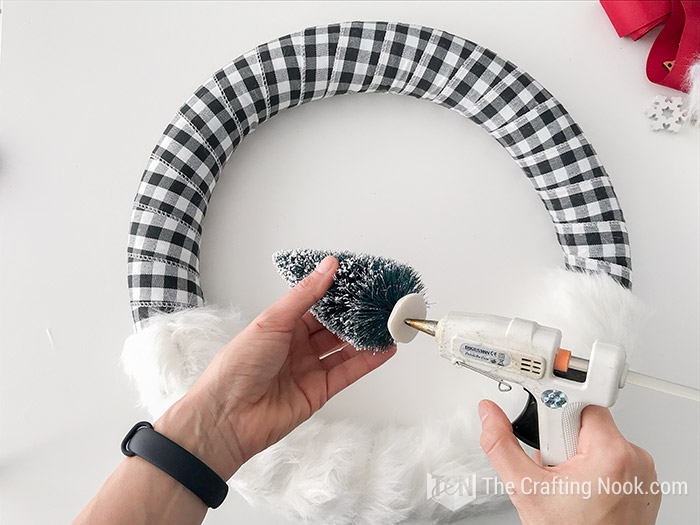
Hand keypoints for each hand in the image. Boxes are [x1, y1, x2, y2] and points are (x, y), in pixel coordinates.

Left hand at [157, 256, 395, 478]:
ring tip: (390, 323)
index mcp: (282, 326)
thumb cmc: (239, 365)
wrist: (228, 417)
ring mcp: (309, 369)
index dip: (338, 294)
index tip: (362, 281)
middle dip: (357, 316)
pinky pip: (348, 372)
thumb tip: (328, 266)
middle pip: (334, 328)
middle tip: (382, 302)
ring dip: (366, 337)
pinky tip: (385, 349)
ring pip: (344, 349)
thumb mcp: (272, 321)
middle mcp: (297, 346)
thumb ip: (305, 295)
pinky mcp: (320, 391)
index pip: (317, 305)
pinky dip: (368, 361)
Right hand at [478, 400, 660, 524]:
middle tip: (553, 467)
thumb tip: (489, 414)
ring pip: (598, 440)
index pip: (577, 402)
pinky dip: (595, 468)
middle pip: (585, 421)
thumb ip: (501, 445)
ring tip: (567, 483)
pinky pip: (613, 458)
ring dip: (577, 454)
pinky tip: (583, 490)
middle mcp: (634, 458)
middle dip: (561, 439)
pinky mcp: (643, 482)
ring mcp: (642, 472)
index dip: (552, 415)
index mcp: (610, 453)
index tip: (542, 425)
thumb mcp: (526, 490)